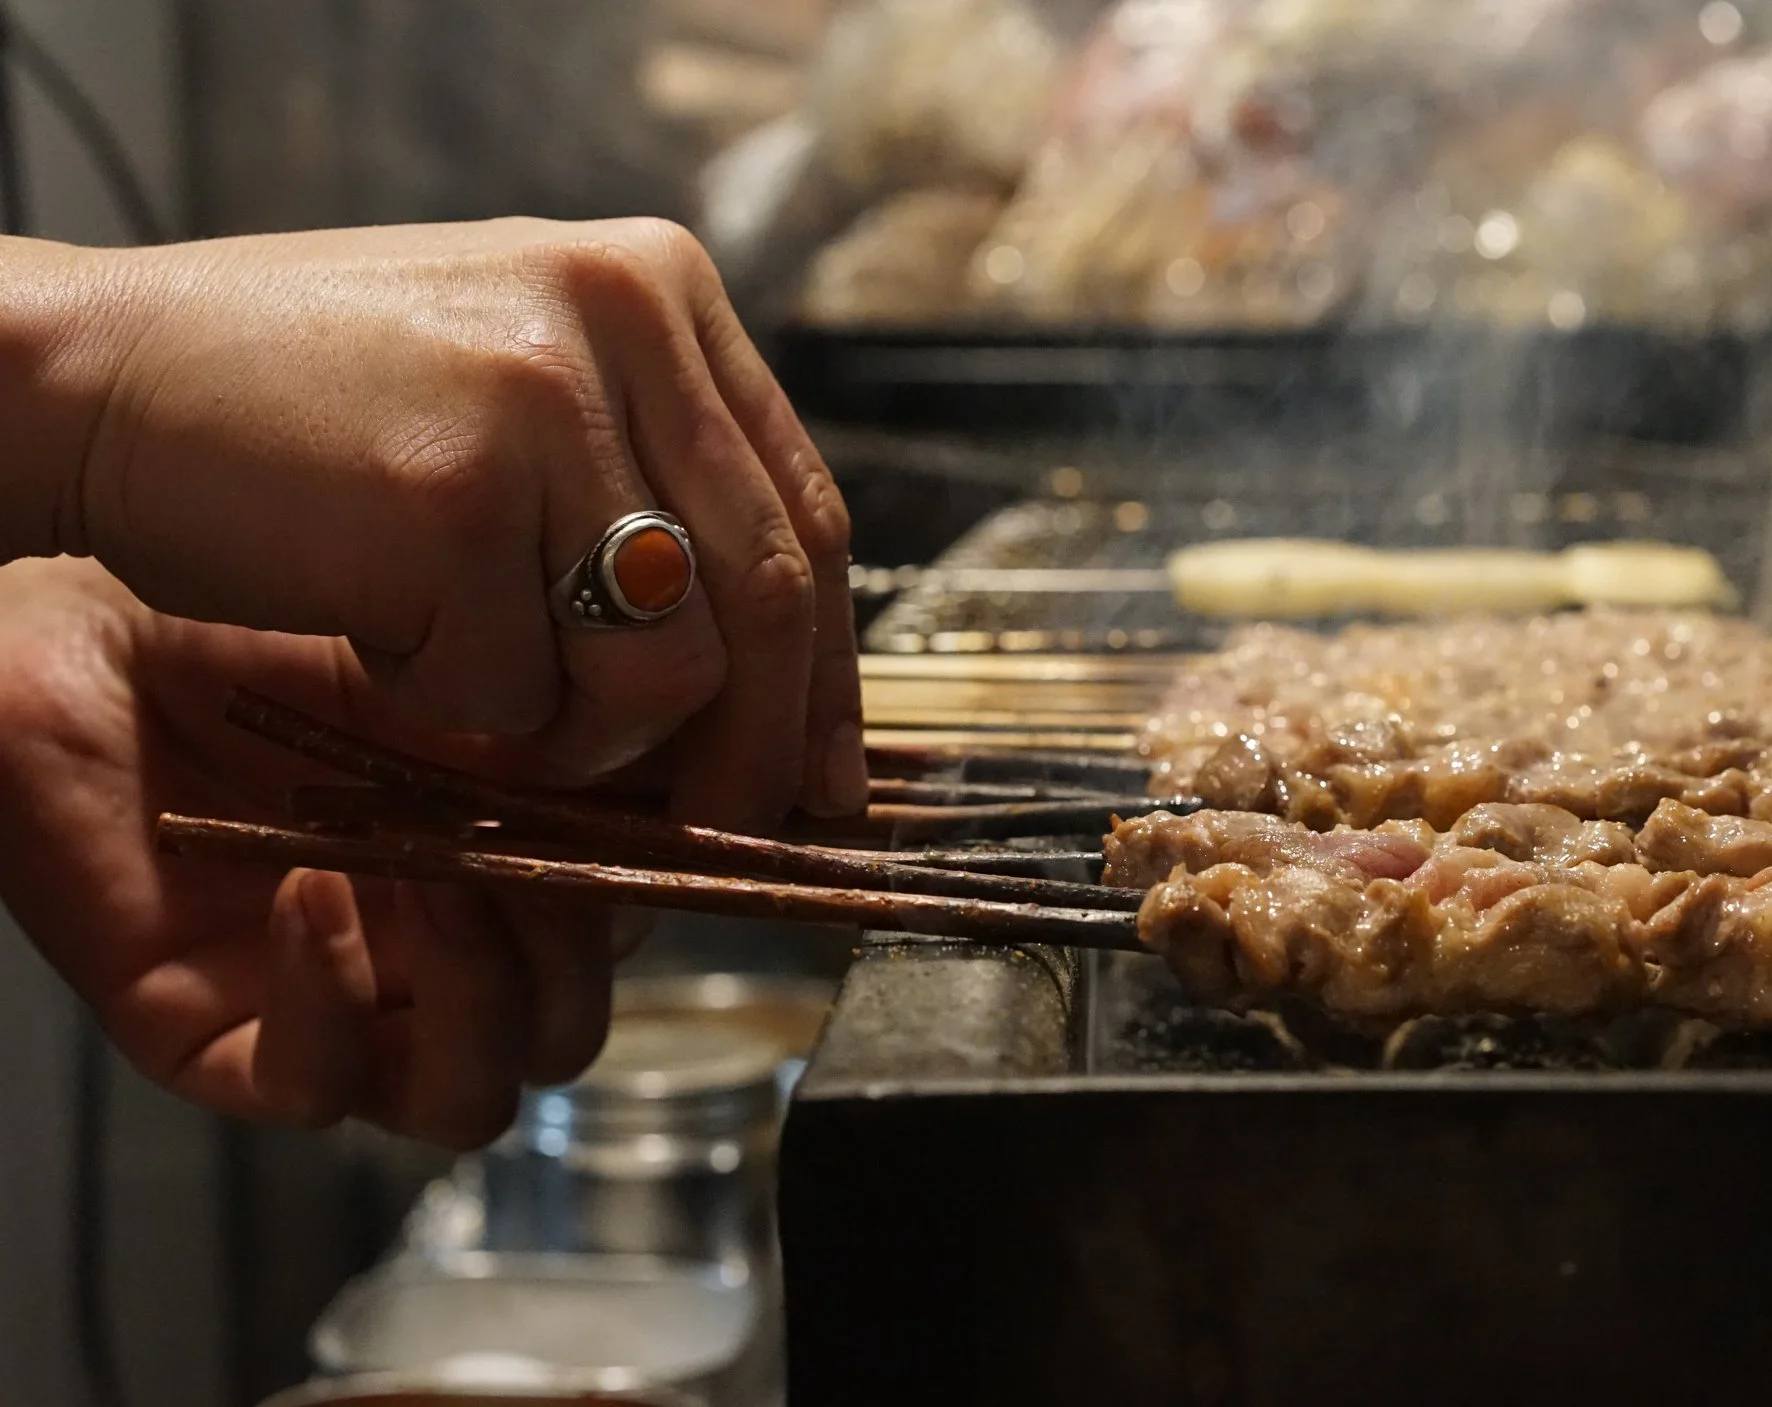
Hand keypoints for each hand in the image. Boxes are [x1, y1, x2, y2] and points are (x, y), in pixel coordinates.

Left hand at [0, 558, 612, 1147]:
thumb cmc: (276, 631)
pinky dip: (334, 995)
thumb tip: (718, 759)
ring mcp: (346, 1007)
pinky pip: (321, 1086)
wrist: (99, 632)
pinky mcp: (229, 1044)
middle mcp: (443, 952)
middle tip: (540, 856)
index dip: (668, 891)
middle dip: (575, 952)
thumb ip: (585, 736)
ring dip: (477, 995)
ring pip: (473, 1096)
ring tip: (437, 879)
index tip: (672, 813)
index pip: (638, 927)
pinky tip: (314, 885)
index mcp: (518, 868)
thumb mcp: (470, 669)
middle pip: (570, 1029)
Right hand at [17, 217, 863, 830]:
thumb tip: (787, 675)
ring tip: (484, 703)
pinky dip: (454, 713)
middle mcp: (626, 319)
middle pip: (772, 597)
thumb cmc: (303, 408)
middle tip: (719, 832)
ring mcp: (544, 401)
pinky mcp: (457, 496)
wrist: (89, 375)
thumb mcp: (517, 393)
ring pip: (668, 669)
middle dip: (752, 748)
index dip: (828, 666)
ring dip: (583, 740)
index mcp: (659, 287)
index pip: (808, 511)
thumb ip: (648, 484)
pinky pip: (518, 692)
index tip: (827, 771)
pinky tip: (383, 647)